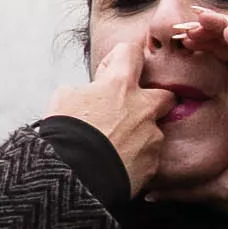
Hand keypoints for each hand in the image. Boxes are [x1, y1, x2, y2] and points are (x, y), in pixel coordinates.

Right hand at [42, 33, 204, 197]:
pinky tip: (119, 165)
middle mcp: (142, 107)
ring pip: (155, 131)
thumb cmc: (66, 135)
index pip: (130, 52)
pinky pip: (149, 157)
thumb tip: (89, 95)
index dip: (122, 58)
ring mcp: (151, 136)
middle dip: (153, 101)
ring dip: (141, 136)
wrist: (75, 176)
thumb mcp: (63, 98)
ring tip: (118, 148)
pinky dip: (137, 160)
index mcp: (119, 85)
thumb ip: (84, 91)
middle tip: (133, 111)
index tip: (116, 67)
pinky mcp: (152, 163)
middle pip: (164, 94)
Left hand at [159, 11, 227, 215]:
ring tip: (200, 17)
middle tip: (180, 25)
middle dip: (208, 31)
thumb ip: (186, 186)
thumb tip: (152, 194)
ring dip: (226, 28)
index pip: (219, 63)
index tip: (172, 43)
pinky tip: (227, 31)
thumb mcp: (216, 185)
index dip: (199, 48)